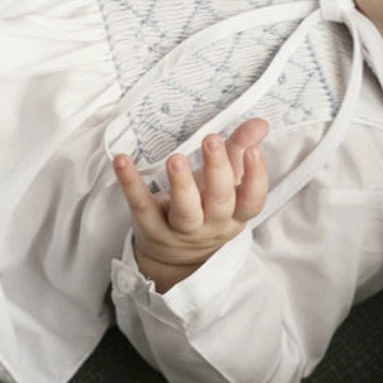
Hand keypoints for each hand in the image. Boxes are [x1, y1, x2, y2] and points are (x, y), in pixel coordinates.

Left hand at [112, 118, 268, 292]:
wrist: (174, 259)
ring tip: (176, 158)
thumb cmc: (206, 209)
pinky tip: (122, 160)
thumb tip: (260, 123)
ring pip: (185, 211)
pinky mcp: (149, 225)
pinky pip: (140, 204)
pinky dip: (130, 182)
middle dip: (217, 171)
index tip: (253, 150)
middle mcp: (210, 225)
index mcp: (234, 214)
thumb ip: (240, 150)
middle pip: (219, 202)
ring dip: (181, 184)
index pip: (251, 201)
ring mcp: (179, 230)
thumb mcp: (226, 184)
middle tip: (212, 140)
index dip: (255, 178)